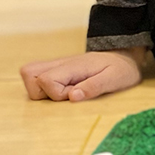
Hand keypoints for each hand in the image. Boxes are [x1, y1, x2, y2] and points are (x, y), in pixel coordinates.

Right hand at [20, 48, 145, 101]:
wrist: (125, 58)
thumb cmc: (121, 70)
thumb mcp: (114, 79)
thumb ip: (94, 87)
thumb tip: (72, 97)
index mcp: (73, 65)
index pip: (46, 80)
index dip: (58, 94)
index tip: (77, 93)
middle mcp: (60, 63)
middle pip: (29, 74)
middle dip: (42, 92)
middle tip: (67, 93)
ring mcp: (56, 65)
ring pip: (29, 75)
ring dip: (41, 90)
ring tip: (65, 92)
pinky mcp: (56, 70)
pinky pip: (37, 77)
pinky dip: (44, 88)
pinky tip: (64, 90)